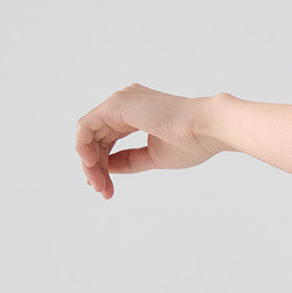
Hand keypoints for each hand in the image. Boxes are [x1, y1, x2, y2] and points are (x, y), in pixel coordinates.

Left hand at [75, 84, 223, 199]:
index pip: (109, 139)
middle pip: (97, 138)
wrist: (208, 129)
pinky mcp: (116, 105)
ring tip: (98, 185)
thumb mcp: (153, 156)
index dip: (104, 165)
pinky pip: (86, 127)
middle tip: (102, 191)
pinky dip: (84, 147)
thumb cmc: (192, 142)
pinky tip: (92, 166)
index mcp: (137, 112)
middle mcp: (126, 103)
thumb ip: (129, 160)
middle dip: (96, 168)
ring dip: (90, 163)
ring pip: (89, 134)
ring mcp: (120, 102)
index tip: (106, 188)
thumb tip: (107, 168)